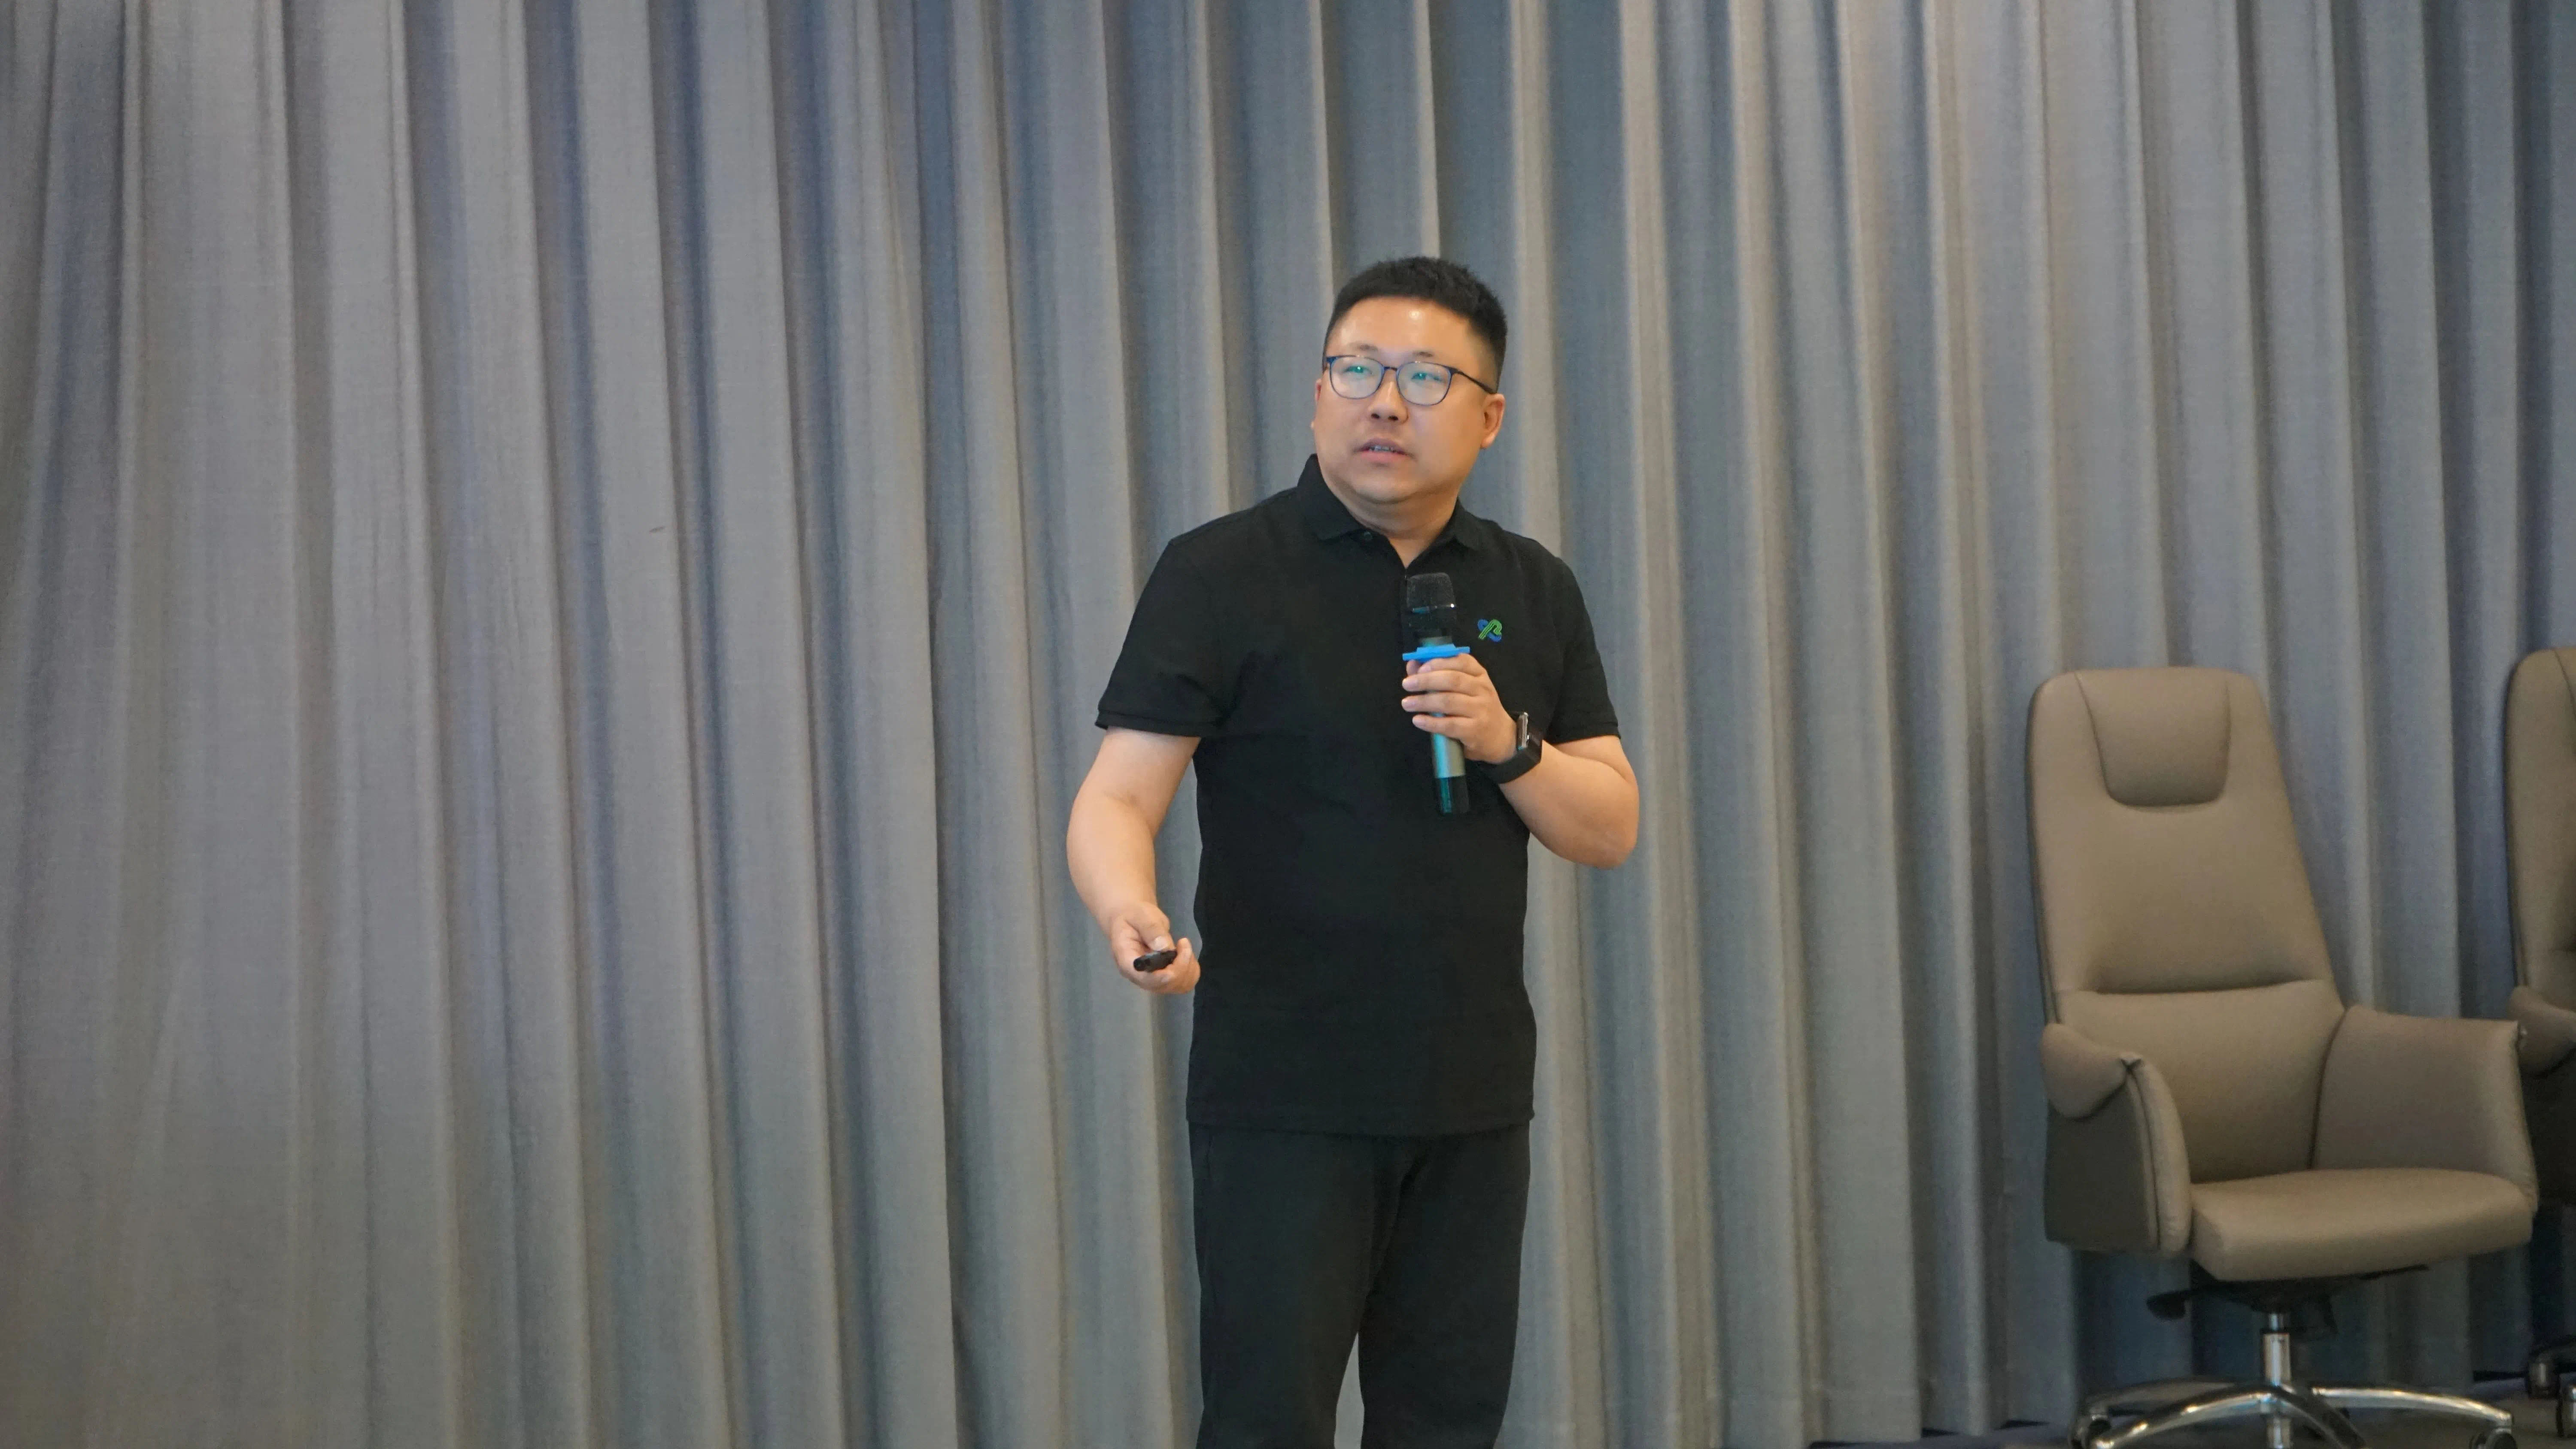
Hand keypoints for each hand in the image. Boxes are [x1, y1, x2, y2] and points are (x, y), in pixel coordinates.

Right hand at [1099, 901, 1199, 994]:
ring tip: (1183, 947)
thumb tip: (1164, 947)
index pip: (1145, 979)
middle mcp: (1139, 976)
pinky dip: (1191, 970)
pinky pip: (1183, 983)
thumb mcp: (1140, 915)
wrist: (1132, 918)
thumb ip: (1150, 929)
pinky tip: (1186, 954)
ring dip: (1188, 968)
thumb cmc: (1133, 915)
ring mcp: (1152, 979)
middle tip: (1183, 942)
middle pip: (1164, 985)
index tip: (1176, 955)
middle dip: (1181, 967)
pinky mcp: (1164, 977)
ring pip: (1177, 987)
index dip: (1164, 975)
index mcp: (1127, 961)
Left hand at [1402, 653, 1516, 763]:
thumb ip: (1439, 675)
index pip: (1460, 661)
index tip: (1419, 668)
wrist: (1501, 738)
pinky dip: (1431, 722)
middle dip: (1426, 681)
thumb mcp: (1464, 689)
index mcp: (1479, 675)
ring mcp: (1481, 710)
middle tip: (1407, 684)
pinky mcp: (1475, 730)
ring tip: (1407, 703)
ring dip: (1424, 701)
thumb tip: (1413, 665)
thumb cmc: (1477, 709)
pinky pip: (1449, 725)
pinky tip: (1418, 720)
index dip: (1438, 662)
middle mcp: (1482, 689)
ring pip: (1449, 702)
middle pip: (1452, 680)